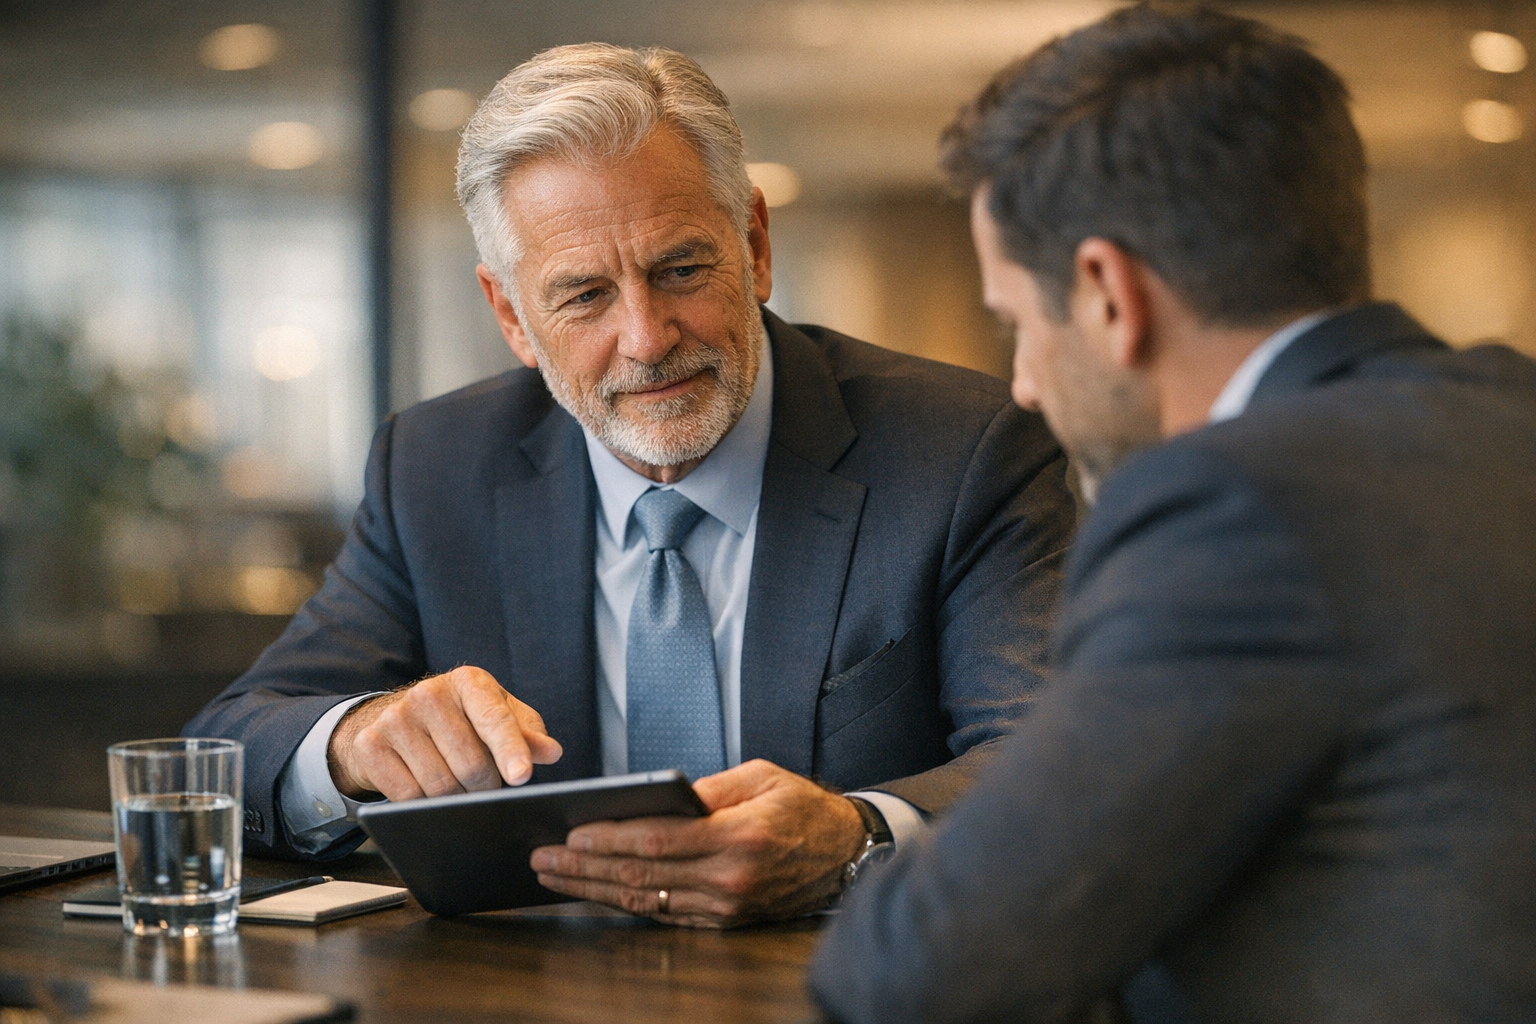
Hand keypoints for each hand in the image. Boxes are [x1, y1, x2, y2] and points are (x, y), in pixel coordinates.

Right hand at [327, 666, 561, 799]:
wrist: (392, 718)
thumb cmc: (461, 719)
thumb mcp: (497, 716)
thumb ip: (526, 734)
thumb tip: (551, 752)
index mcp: (469, 682)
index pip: (494, 720)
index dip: (510, 750)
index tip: (521, 776)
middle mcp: (429, 694)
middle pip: (470, 764)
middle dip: (485, 787)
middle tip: (486, 787)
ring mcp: (395, 719)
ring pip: (440, 786)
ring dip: (456, 800)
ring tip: (458, 787)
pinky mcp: (370, 745)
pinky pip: (408, 796)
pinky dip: (424, 805)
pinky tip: (427, 790)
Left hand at [529, 759, 866, 927]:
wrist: (846, 853)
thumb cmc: (803, 807)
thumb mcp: (762, 777)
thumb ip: (709, 789)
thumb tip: (657, 801)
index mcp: (739, 837)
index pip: (657, 841)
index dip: (609, 838)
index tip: (570, 832)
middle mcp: (730, 878)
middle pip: (640, 875)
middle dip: (584, 868)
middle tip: (543, 858)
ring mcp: (726, 906)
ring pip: (644, 899)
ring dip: (593, 889)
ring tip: (554, 877)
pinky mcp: (724, 920)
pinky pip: (664, 913)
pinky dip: (624, 902)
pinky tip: (595, 890)